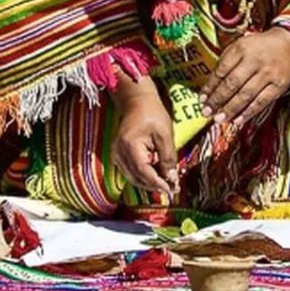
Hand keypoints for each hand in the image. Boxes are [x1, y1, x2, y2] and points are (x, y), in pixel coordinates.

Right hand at [109, 80, 178, 199]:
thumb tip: (171, 178)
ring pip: (133, 177)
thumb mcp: (165, 134)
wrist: (136, 101)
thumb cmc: (152, 113)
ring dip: (150, 183)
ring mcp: (117, 155)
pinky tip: (156, 175)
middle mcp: (119, 153)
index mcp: (129, 146)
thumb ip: (168, 157)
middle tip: (172, 189)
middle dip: (155, 186)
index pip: (143, 172)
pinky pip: (131, 171)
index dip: (158, 183)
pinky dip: (144, 176)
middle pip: (137, 178)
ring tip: (167, 184)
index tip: (172, 189)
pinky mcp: (118, 155)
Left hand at [202, 27, 289, 127]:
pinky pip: (261, 102)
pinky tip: (237, 120)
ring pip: (246, 95)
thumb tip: (210, 86)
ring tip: (219, 120)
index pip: (222, 70)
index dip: (210, 87)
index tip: (202, 99)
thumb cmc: (260, 48)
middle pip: (232, 84)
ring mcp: (268, 73)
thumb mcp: (240, 46)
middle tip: (207, 113)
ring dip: (230, 109)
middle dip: (218, 100)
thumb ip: (226, 62)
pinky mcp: (279, 85)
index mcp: (242, 48)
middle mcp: (255, 60)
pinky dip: (248, 113)